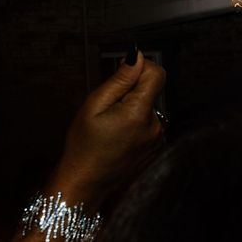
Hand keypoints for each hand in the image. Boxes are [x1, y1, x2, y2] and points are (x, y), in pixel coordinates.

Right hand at [47, 52, 165, 208]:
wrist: (84, 183)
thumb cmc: (84, 147)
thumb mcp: (94, 106)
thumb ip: (119, 80)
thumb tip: (136, 58)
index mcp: (139, 113)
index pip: (157, 74)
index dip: (141, 67)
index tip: (124, 71)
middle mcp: (155, 126)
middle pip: (152, 91)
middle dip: (132, 92)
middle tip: (109, 108)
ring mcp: (157, 139)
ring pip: (150, 108)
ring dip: (134, 109)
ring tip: (112, 125)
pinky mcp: (156, 148)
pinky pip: (150, 124)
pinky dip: (137, 124)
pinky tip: (119, 136)